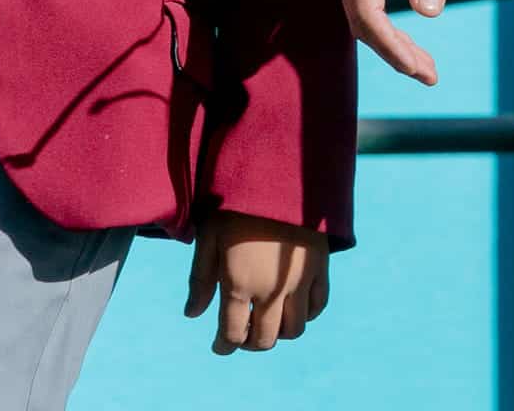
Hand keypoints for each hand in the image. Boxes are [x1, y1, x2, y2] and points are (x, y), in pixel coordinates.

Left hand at [185, 211, 329, 352]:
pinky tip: (292, 304)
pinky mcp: (320, 267)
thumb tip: (192, 315)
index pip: (232, 336)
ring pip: (293, 330)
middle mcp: (272, 290)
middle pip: (263, 340)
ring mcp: (299, 280)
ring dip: (277, 332)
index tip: (219, 344)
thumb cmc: (236, 200)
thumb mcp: (209, 235)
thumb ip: (200, 278)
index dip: (223, 346)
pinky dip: (305, 314)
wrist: (280, 168)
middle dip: (248, 343)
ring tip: (267, 318)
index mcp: (239, 284)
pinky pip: (317, 306)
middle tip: (241, 332)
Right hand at [328, 0, 457, 84]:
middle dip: (393, 51)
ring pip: (359, 13)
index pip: (366, 12)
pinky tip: (402, 39)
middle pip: (360, 19)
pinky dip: (380, 23)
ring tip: (422, 64)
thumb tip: (427, 13)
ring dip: (388, 41)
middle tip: (429, 74)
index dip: (391, 46)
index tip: (419, 68)